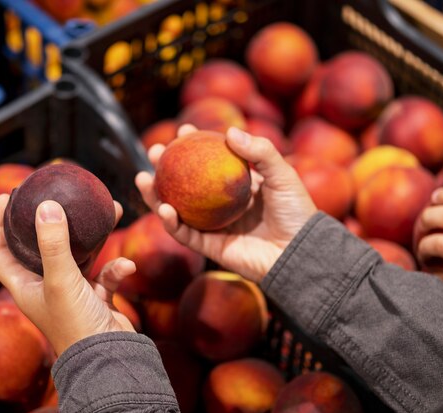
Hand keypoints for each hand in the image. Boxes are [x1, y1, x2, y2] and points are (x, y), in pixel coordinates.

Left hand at [0, 195, 136, 355]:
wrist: (109, 359)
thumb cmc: (76, 325)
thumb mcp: (61, 280)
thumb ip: (53, 243)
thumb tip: (45, 205)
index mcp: (25, 286)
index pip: (1, 251)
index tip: (8, 197)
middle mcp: (45, 287)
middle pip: (42, 247)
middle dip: (52, 220)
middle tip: (57, 195)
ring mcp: (72, 292)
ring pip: (80, 255)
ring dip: (95, 236)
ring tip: (111, 210)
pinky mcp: (96, 298)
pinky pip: (106, 274)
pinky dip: (117, 269)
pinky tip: (127, 266)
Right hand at [135, 125, 316, 282]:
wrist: (300, 252)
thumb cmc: (296, 212)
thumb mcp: (282, 175)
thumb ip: (261, 152)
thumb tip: (230, 131)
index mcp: (237, 185)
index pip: (210, 162)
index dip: (195, 145)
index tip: (183, 129)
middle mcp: (221, 205)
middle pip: (186, 184)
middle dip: (165, 168)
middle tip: (155, 151)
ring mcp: (213, 226)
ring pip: (177, 209)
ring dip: (156, 195)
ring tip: (142, 178)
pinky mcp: (210, 247)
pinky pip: (185, 234)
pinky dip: (170, 222)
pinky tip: (163, 207)